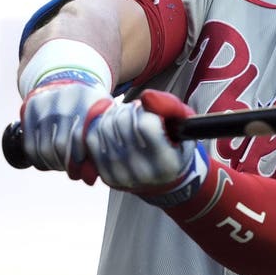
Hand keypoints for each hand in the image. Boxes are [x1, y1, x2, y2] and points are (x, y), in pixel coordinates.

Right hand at [19, 69, 113, 183]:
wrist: (68, 78)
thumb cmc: (90, 104)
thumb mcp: (102, 112)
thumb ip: (101, 137)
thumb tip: (92, 175)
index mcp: (84, 101)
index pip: (79, 137)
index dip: (81, 158)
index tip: (84, 169)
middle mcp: (62, 102)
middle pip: (60, 146)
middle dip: (67, 164)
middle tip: (73, 171)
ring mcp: (43, 106)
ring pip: (43, 149)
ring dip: (53, 164)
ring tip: (62, 166)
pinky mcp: (29, 110)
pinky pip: (29, 145)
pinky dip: (38, 160)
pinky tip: (47, 164)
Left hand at [85, 90, 209, 204]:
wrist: (164, 178)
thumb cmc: (174, 144)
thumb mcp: (183, 123)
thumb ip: (170, 106)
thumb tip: (146, 96)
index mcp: (167, 163)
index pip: (145, 124)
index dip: (145, 111)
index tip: (149, 113)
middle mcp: (144, 173)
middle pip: (122, 123)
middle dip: (129, 110)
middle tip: (136, 113)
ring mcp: (122, 177)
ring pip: (105, 129)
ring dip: (114, 116)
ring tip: (126, 120)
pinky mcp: (107, 176)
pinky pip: (92, 140)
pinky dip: (101, 127)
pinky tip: (113, 129)